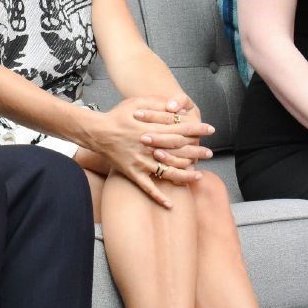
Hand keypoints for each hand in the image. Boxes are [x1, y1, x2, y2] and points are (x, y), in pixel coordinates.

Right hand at [92, 96, 212, 208]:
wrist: (97, 132)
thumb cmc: (117, 115)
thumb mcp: (137, 102)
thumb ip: (157, 103)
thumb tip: (176, 107)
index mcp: (151, 129)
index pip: (180, 129)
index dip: (197, 129)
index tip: (210, 130)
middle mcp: (149, 147)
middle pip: (179, 151)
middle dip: (196, 151)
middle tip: (209, 153)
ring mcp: (141, 162)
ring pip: (168, 172)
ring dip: (185, 175)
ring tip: (199, 175)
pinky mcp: (133, 173)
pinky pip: (148, 188)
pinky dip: (159, 197)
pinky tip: (170, 205)